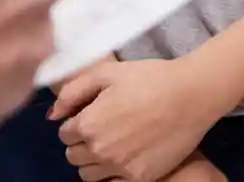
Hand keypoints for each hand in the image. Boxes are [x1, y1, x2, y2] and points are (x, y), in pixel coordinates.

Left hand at [54, 57, 226, 181]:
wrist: (191, 95)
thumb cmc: (149, 78)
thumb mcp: (107, 72)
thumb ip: (73, 92)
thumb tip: (52, 115)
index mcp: (89, 124)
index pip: (64, 134)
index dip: (75, 122)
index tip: (90, 114)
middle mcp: (100, 150)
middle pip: (73, 156)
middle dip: (81, 142)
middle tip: (101, 127)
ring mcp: (120, 168)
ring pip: (88, 174)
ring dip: (93, 160)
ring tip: (112, 143)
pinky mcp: (139, 179)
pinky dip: (113, 173)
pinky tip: (126, 155)